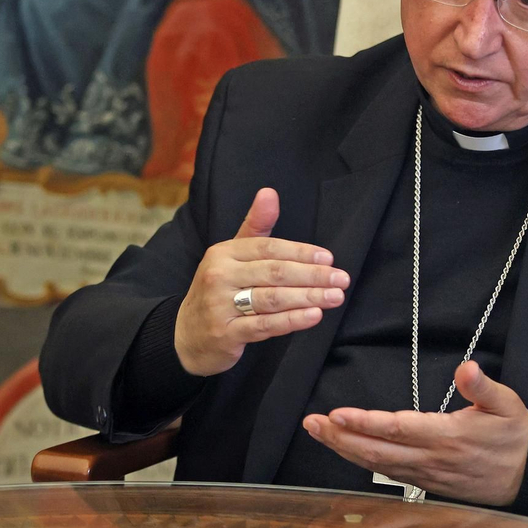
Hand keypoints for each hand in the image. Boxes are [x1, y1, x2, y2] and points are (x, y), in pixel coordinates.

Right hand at [174, 188, 348, 376]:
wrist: (186, 336)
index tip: (329, 259)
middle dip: (312, 275)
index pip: (269, 248)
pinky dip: (292, 321)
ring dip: (308, 297)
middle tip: (341, 279)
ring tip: (335, 297)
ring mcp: (220, 306)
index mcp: (224, 253)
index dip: (301, 252)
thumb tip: (269, 192)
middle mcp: (220, 276)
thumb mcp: (232, 256)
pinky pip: (265, 325)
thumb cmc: (219, 290)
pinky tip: (314, 316)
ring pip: (272, 299)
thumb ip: (255, 226)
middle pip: (274, 272)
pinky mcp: (226, 334)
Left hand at [302, 361, 527, 505]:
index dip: (365, 423)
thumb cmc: (515, 439)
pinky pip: (384, 473)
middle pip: (376, 450)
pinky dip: (359, 461)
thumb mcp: (509, 407)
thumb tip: (467, 367)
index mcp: (449, 437)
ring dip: (343, 449)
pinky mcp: (422, 482)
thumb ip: (484, 388)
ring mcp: (424, 474)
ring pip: (375, 464)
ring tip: (317, 432)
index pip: (399, 429)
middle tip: (312, 423)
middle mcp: (430, 459)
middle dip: (340, 437)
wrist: (527, 479)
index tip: (337, 414)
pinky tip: (343, 449)